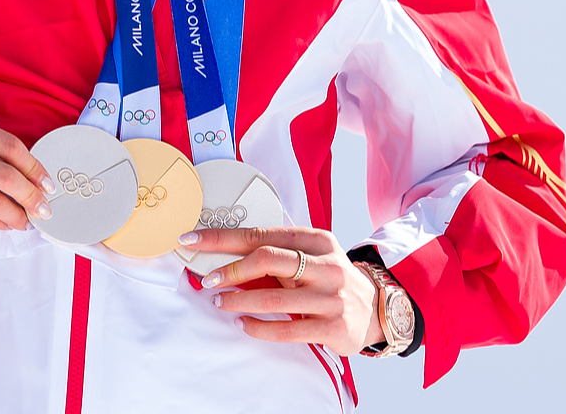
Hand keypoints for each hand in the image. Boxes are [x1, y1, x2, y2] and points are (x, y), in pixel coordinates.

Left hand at [183, 226, 383, 355]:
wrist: (372, 308)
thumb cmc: (328, 278)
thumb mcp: (311, 257)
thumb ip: (276, 254)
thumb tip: (222, 255)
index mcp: (317, 239)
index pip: (262, 234)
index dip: (223, 238)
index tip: (193, 241)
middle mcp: (327, 265)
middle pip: (268, 259)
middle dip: (230, 269)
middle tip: (207, 280)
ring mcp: (331, 297)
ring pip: (274, 298)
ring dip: (239, 302)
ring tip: (220, 303)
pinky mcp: (333, 327)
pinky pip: (286, 330)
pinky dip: (258, 328)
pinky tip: (244, 324)